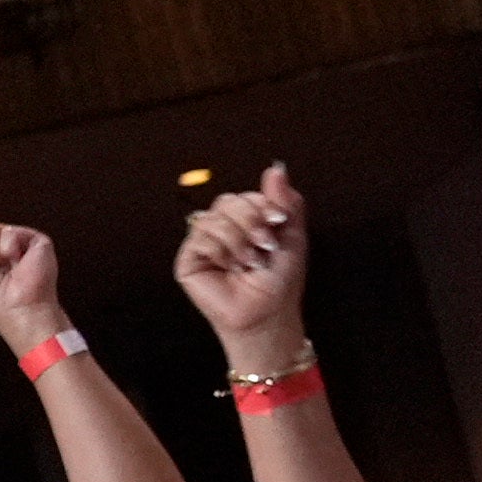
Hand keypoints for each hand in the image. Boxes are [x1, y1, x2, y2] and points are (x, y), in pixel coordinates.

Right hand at [175, 162, 311, 359]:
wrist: (268, 313)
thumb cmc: (279, 281)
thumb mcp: (292, 235)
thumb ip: (285, 201)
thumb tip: (276, 168)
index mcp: (244, 222)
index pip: (244, 195)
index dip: (261, 205)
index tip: (277, 223)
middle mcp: (222, 230)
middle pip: (227, 201)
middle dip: (251, 220)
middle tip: (264, 244)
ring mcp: (203, 245)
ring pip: (213, 218)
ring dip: (238, 240)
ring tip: (249, 262)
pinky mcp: (188, 261)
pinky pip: (201, 238)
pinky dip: (222, 251)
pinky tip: (232, 268)